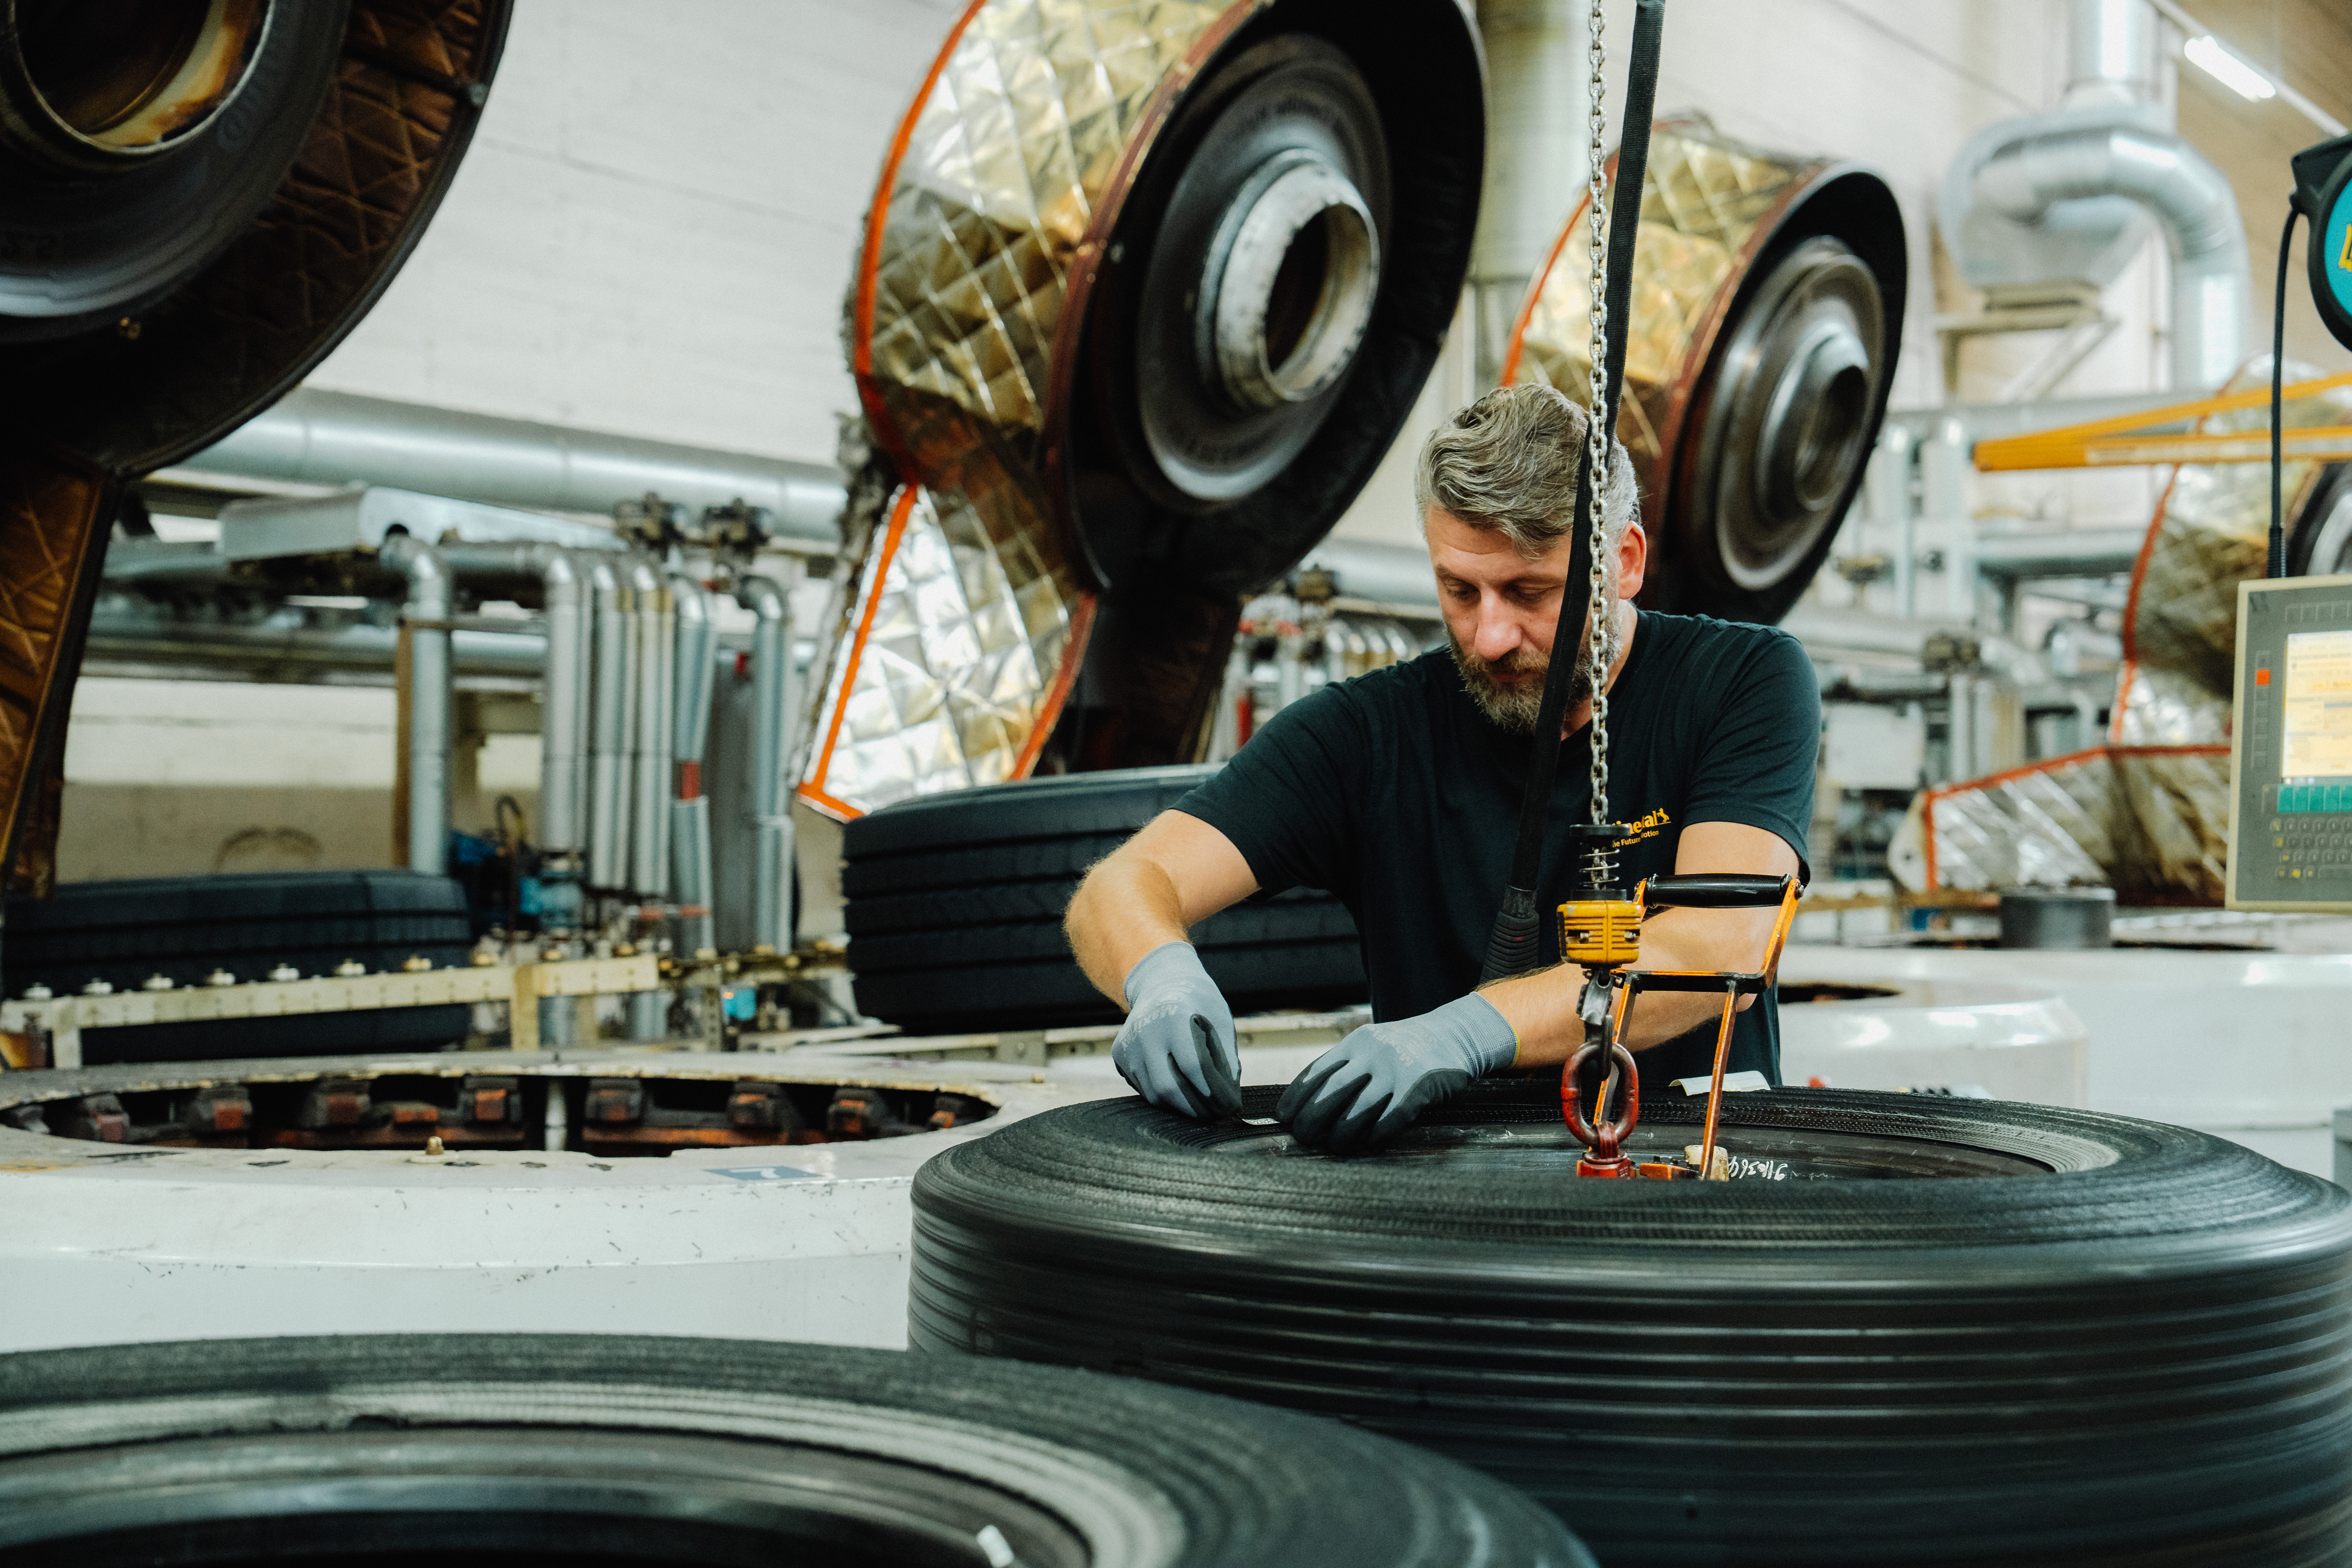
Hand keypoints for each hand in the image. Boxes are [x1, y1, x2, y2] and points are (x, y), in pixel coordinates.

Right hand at [1112, 942, 1240, 1117]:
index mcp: (1174, 1016)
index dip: (1214, 1092)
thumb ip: (1226, 1059)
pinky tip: (1181, 1090)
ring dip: (1181, 1107)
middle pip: (1168, 1087)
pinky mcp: (1119, 1055)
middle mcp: (1145, 1032)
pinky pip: (1143, 1089)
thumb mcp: (1220, 1021)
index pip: (1193, 1066)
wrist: (1162, 983)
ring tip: (1203, 1107)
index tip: (1231, 1106)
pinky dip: (1164, 1097)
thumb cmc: (1198, 1004)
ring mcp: (1128, 1045)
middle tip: (1216, 1116)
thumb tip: (1230, 1100)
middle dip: (1195, 1109)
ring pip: (1154, 1095)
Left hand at [1277, 993, 1517, 1151]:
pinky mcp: (1419, 1086)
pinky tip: (1370, 1144)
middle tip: (1303, 1137)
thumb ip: (1348, 1066)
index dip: (1296, 1096)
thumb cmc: (1406, 1049)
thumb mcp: (1373, 1046)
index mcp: (1356, 1042)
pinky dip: (1377, 1134)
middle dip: (1312, 1117)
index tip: (1283, 1116)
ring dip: (1342, 1133)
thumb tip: (1311, 1102)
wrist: (1455, 1035)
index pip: (1317, 1070)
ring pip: (1359, 1108)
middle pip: (1331, 1091)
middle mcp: (1372, 1054)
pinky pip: (1391, 1117)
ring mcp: (1396, 1069)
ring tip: (1335, 1145)